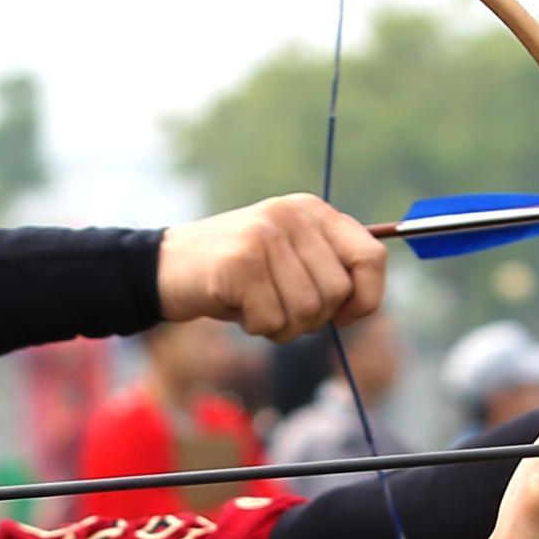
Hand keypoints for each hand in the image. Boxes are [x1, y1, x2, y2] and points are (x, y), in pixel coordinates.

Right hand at [156, 195, 386, 339]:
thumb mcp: (289, 259)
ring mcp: (266, 235)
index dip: (366, 297)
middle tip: (279, 310)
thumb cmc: (236, 275)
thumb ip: (328, 269)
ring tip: (256, 307)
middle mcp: (293, 215)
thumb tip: (365, 304)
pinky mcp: (241, 261)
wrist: (166, 267)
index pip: (371, 256)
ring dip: (282, 326)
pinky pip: (272, 320)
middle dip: (313, 319)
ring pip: (307, 310)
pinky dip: (256, 327)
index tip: (345, 316)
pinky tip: (237, 308)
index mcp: (313, 211)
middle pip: (337, 293)